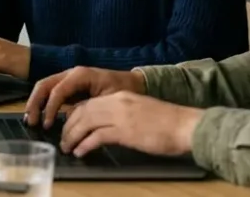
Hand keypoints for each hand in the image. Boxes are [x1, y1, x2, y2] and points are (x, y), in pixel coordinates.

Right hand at [24, 66, 145, 128]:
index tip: (47, 125)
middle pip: (44, 85)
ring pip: (44, 87)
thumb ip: (88, 108)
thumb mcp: (108, 100)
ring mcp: (68, 78)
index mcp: (80, 75)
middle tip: (30, 122)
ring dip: (35, 102)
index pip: (58, 90)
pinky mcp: (69, 85)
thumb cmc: (123, 90)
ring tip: (30, 120)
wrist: (134, 82)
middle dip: (35, 103)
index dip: (50, 108)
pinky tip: (39, 115)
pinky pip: (51, 91)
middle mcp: (71, 73)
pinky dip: (42, 102)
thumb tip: (69, 120)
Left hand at [60, 92, 202, 157]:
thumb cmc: (167, 123)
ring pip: (85, 122)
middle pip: (82, 112)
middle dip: (68, 126)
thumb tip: (105, 128)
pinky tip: (81, 152)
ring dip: (72, 136)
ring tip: (67, 148)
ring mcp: (120, 116)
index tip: (68, 127)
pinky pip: (96, 136)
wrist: (186, 125)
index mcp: (121, 97)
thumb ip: (122, 115)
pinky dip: (85, 145)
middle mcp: (117, 102)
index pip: (88, 103)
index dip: (74, 115)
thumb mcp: (140, 111)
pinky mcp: (125, 131)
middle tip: (63, 140)